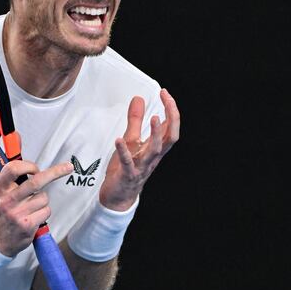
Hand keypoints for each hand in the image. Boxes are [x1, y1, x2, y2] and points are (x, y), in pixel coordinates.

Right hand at [0, 160, 73, 256]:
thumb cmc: (1, 213)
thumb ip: (10, 176)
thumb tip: (24, 156)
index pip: (13, 169)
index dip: (28, 165)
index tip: (36, 168)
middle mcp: (7, 201)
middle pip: (36, 182)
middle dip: (56, 172)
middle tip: (67, 167)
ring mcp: (17, 214)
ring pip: (44, 198)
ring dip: (42, 201)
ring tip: (32, 207)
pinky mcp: (27, 225)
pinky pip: (46, 211)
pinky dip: (44, 212)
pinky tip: (34, 217)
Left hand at [99, 89, 180, 210]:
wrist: (118, 197)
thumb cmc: (126, 168)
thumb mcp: (131, 140)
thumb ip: (135, 121)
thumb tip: (139, 98)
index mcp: (156, 148)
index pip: (171, 127)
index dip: (171, 110)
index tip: (165, 93)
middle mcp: (153, 157)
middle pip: (171, 137)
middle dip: (172, 118)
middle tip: (167, 99)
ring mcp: (142, 166)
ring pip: (155, 151)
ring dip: (156, 134)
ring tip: (153, 118)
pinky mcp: (128, 175)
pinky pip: (128, 163)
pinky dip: (124, 152)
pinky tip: (119, 140)